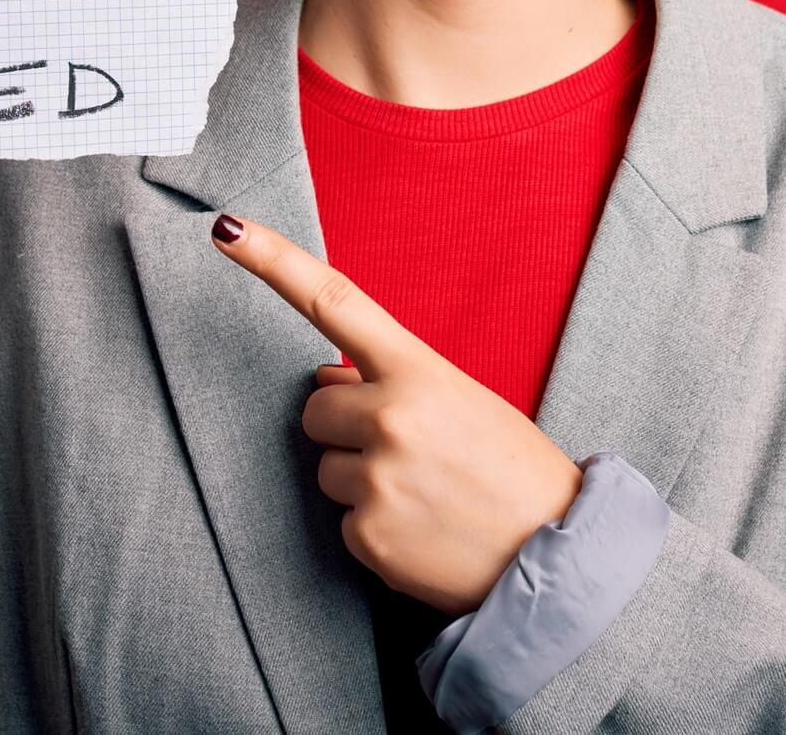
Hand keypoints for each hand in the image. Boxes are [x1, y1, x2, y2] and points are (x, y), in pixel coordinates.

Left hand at [211, 212, 583, 616]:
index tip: (226, 229)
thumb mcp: (463, 402)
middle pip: (315, 408)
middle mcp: (391, 417)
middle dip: (344, 428)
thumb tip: (326, 381)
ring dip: (363, 481)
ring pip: (327, 469)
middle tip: (409, 453)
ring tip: (426, 496)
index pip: (334, 301)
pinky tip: (423, 532)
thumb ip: (392, 382)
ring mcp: (376, 478)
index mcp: (420, 371)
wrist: (559, 556)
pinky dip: (376, 529)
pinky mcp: (368, 536)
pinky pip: (342, 522)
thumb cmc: (514, 471)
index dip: (273, 260)